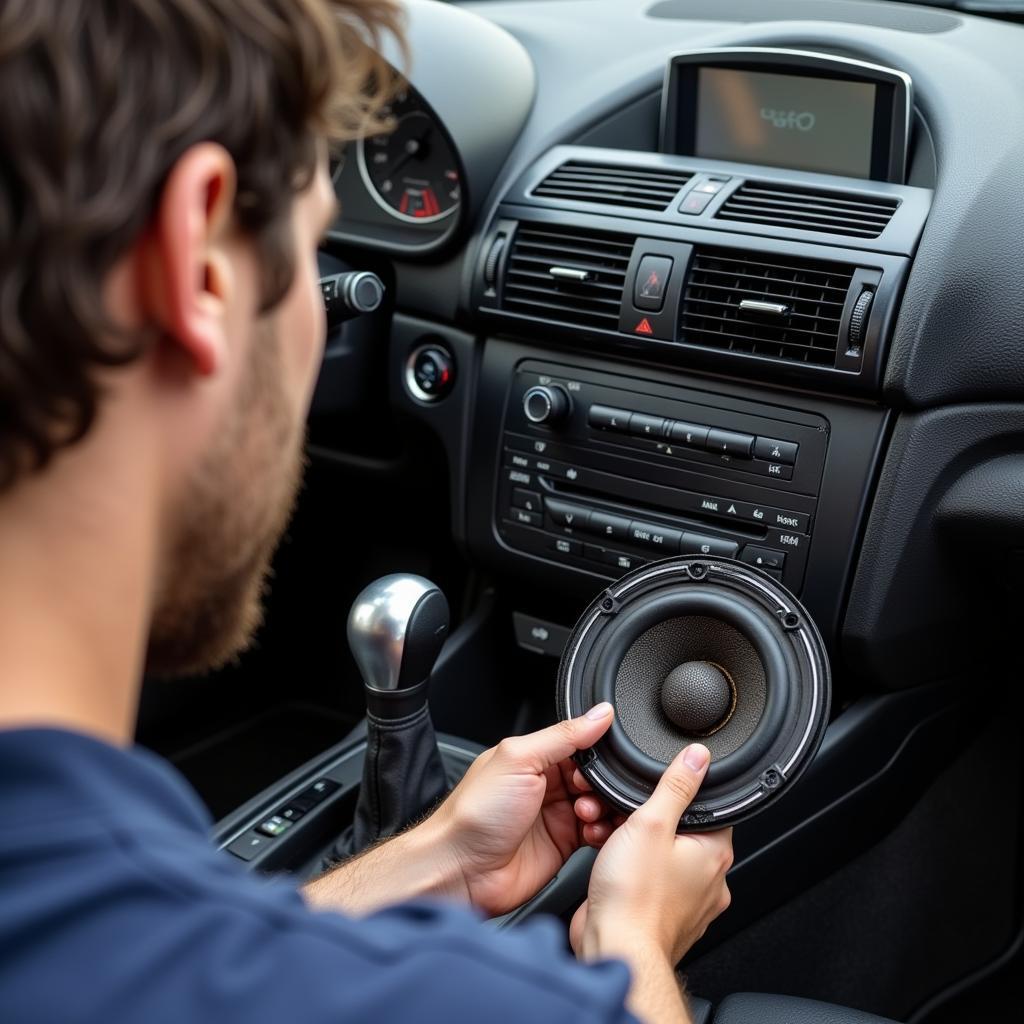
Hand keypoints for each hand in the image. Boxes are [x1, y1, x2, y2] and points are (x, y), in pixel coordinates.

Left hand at [433, 703, 618, 916]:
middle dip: (601, 783)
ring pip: (598, 804)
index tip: (600, 762)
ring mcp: (554, 815)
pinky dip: (602, 832)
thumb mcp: (519, 760)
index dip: (595, 753)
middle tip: (588, 792)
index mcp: (533, 757)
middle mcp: (545, 784)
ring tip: (586, 815)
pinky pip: (596, 833)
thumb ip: (562, 736)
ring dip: (603, 808)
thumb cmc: (475, 813)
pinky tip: (593, 832)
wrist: (461, 868)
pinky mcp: (562, 845)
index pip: (578, 745)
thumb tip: (599, 714)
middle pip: (593, 776)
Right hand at [570, 743, 732, 967]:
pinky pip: (647, 879)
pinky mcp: (661, 915)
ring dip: (634, 843)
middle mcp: (708, 881)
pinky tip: (610, 865)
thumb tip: (698, 758)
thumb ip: (675, 786)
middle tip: (626, 816)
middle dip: (649, 818)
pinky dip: (628, 869)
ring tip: (613, 841)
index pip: (712, 808)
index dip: (682, 792)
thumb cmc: (634, 897)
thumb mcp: (652, 824)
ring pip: (661, 855)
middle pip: (681, 830)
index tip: (659, 788)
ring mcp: (686, 902)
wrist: (613, 948)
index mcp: (715, 855)